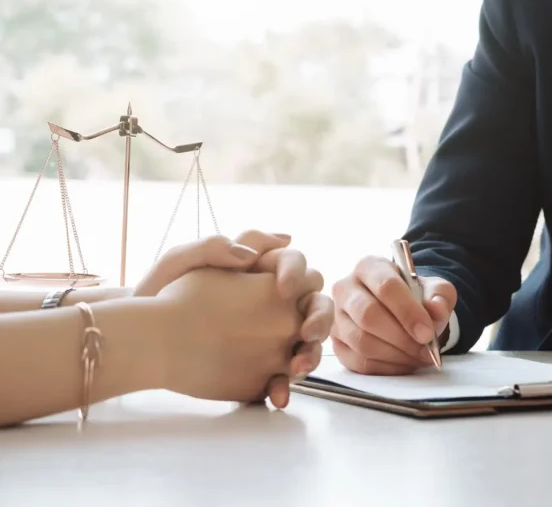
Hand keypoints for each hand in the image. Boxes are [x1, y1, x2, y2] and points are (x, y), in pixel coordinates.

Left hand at [135, 231, 332, 405]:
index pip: (295, 263)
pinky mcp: (261, 367)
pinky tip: (277, 395)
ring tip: (296, 369)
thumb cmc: (159, 293)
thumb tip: (251, 256)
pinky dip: (284, 387)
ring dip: (311, 355)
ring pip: (306, 344)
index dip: (296, 273)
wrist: (140, 338)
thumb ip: (215, 248)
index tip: (282, 289)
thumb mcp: (181, 262)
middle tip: (306, 333)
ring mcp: (271, 338)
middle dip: (319, 319)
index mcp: (259, 271)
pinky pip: (282, 376)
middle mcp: (274, 304)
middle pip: (314, 305)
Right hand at [330, 256, 455, 374]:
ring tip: (418, 356)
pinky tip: (404, 364)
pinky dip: (386, 367)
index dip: (408, 312)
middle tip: (425, 349)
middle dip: (402, 337)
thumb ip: (440, 296)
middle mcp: (346, 288)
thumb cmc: (416, 297)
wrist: (402, 311)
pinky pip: (358, 361)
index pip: (386, 287)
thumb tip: (436, 310)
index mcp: (370, 267)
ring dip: (395, 354)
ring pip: (361, 341)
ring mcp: (337, 317)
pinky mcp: (337, 343)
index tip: (427, 333)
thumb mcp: (435, 289)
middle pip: (368, 315)